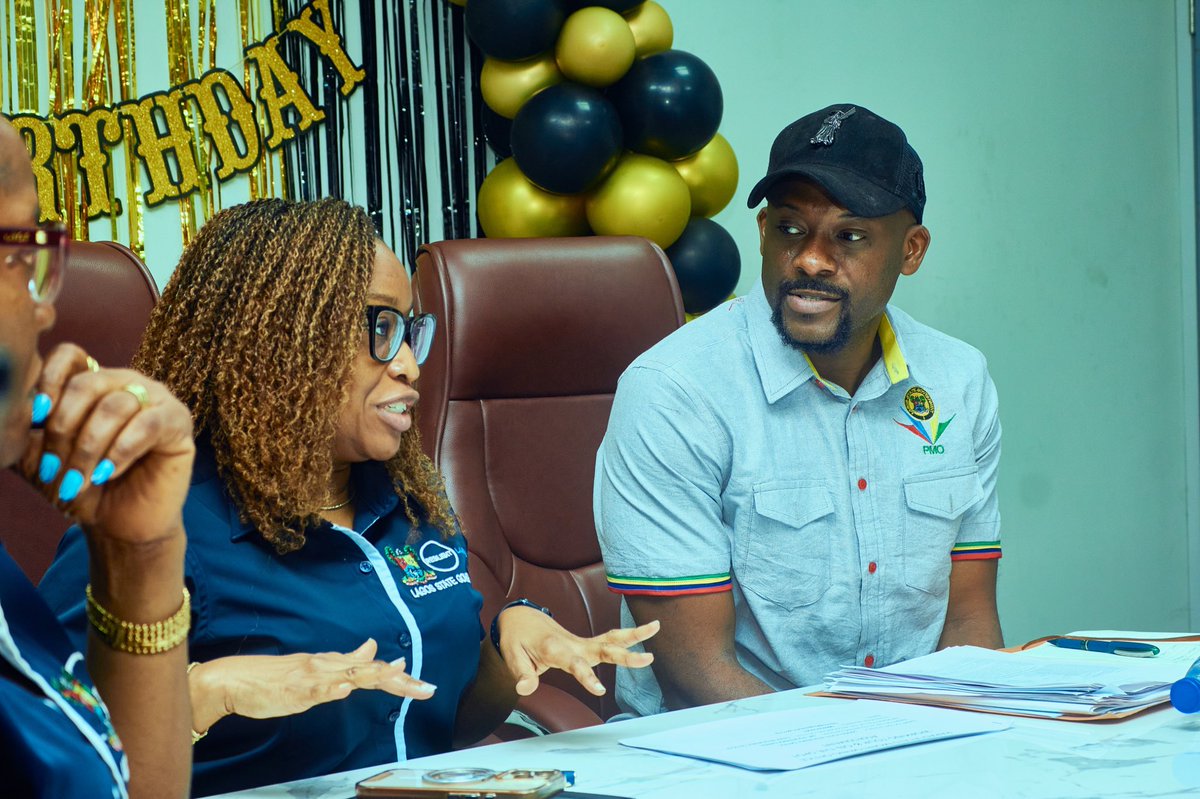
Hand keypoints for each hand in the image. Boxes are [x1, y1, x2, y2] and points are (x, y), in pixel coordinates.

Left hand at [18, 343, 193, 544]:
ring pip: (115, 406)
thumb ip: (26, 435)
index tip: (36, 418)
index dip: (49, 381)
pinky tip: (107, 474)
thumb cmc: (84, 488)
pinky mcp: (178, 422)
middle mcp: (126, 383)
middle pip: (88, 384)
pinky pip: (147, 425)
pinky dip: (120, 451)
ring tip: (77, 481)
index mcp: (93, 382)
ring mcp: (156, 399)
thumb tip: (14, 414)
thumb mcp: (43, 460)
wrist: (120, 526)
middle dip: (63, 429)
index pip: (70, 355)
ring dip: (89, 449)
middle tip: (52, 469)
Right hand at [190, 639, 435, 732]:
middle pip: (370, 672)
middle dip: (400, 680)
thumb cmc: (276, 677)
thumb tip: (373, 648)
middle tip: (427, 688)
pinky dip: (331, 688)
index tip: (424, 685)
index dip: (399, 676)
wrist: (236, 679)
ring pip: (348, 675)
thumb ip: (345, 662)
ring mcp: (312, 677)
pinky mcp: (294, 690)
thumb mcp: (316, 668)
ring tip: (398, 675)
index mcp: (333, 664)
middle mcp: (327, 666)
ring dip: (374, 675)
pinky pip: (315, 689)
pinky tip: (345, 689)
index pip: (372, 669)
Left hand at [496, 607, 658, 696]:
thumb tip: (525, 690)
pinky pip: (609, 639)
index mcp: (554, 648)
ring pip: (611, 638)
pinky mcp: (586, 644)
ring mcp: (581, 643)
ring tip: (656, 626)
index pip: (574, 664)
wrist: (521, 618)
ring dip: (634, 634)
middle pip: (602, 648)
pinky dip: (628, 635)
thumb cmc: (517, 639)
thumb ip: (521, 673)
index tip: (600, 691)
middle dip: (624, 655)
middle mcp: (572, 644)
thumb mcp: (512, 656)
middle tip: (648, 658)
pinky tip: (648, 632)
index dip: (586, 677)